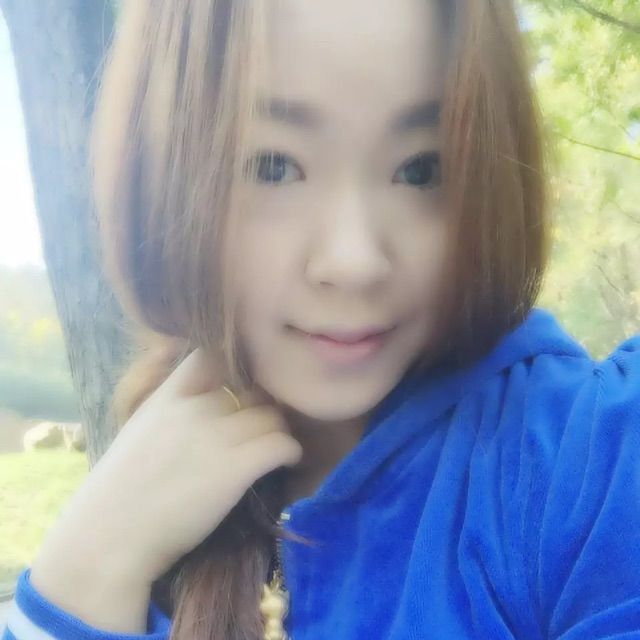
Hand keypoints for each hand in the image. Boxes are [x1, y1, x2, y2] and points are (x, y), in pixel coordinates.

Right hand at [32, 348, 302, 585]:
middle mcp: (195, 409)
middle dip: (264, 406)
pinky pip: (282, 444)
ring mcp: (217, 436)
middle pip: (252, 390)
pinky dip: (291, 452)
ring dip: (279, 430)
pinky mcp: (237, 467)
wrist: (110, 539)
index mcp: (167, 398)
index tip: (243, 387)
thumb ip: (170, 412)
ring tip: (278, 446)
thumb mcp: (139, 433)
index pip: (211, 357)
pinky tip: (287, 462)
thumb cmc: (117, 494)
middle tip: (268, 425)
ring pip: (272, 416)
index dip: (235, 367)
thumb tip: (199, 410)